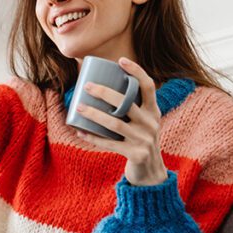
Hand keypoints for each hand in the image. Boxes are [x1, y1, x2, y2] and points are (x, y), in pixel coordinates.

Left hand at [74, 57, 168, 185]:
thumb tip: (101, 87)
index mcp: (154, 111)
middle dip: (105, 92)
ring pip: (115, 124)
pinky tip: (79, 131)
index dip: (136, 71)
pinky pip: (109, 144)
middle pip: (127, 103)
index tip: (120, 61)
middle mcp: (151, 123)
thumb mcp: (143, 122)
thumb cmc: (139, 140)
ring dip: (94, 114)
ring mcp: (144, 139)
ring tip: (78, 107)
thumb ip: (130, 108)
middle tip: (87, 86)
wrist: (151, 172)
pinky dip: (92, 137)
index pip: (148, 86)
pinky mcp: (136, 154)